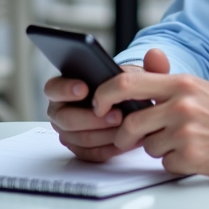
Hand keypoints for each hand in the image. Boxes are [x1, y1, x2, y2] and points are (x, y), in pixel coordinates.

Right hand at [44, 50, 170, 162]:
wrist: (131, 110)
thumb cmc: (126, 88)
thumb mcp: (137, 74)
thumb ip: (149, 64)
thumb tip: (155, 54)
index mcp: (65, 87)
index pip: (53, 88)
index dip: (65, 89)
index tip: (84, 88)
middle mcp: (62, 110)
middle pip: (66, 119)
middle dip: (92, 118)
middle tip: (117, 115)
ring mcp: (69, 132)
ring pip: (79, 138)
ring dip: (104, 134)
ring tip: (125, 127)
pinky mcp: (80, 150)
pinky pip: (89, 154)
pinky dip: (108, 148)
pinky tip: (125, 142)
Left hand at [91, 51, 208, 179]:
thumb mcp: (199, 87)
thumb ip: (166, 78)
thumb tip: (142, 65)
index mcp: (180, 83)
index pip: (126, 83)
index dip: (103, 96)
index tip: (97, 105)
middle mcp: (181, 104)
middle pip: (130, 123)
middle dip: (125, 136)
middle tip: (130, 139)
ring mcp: (186, 132)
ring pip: (147, 146)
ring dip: (158, 148)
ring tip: (184, 141)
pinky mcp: (192, 157)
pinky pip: (165, 164)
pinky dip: (175, 163)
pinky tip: (195, 154)